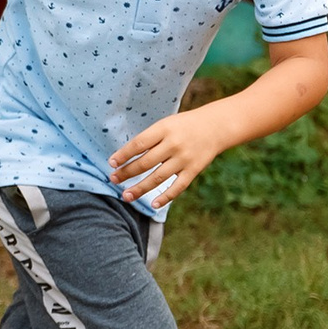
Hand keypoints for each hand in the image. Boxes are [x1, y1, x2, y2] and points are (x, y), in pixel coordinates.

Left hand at [108, 106, 230, 208]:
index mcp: (164, 129)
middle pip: (145, 162)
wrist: (216, 126)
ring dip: (140, 188)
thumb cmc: (184, 126)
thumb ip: (149, 139)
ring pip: (158, 177)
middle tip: (113, 180)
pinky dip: (165, 197)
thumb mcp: (166, 125)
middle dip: (127, 173)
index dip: (123, 155)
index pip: (139, 144)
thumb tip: (126, 158)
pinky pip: (177, 187)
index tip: (111, 163)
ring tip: (126, 196)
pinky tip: (153, 204)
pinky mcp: (193, 170)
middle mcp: (173, 144)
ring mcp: (184, 158)